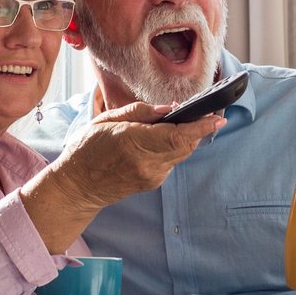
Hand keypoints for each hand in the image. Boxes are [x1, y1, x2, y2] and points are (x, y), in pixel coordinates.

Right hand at [53, 102, 224, 207]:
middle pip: (186, 145)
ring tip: (183, 122)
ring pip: (181, 153)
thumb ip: (139, 112)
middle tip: (207, 113)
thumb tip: (169, 109)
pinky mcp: (153, 182)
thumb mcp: (106, 120)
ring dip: (186, 138)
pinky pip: (171, 161)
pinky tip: (163, 139)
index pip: (177, 135)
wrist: (77, 186)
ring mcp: (151, 176)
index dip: (201, 126)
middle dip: (199, 129)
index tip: (217, 117)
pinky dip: (173, 148)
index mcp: (133, 141)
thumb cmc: (87, 148)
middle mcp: (146, 162)